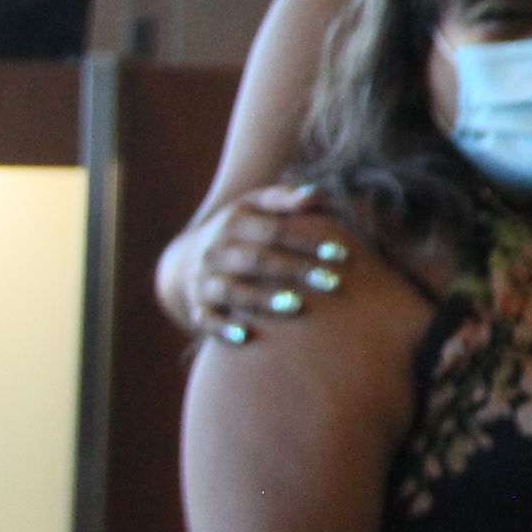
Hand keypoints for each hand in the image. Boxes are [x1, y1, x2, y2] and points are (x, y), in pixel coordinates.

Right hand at [164, 185, 361, 342]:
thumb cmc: (241, 229)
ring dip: (263, 299)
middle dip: (295, 270)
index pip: (274, 231)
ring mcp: (204, 280)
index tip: (342, 253)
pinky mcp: (198, 306)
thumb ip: (284, 198)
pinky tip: (245, 336)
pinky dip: (222, 328)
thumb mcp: (255, 205)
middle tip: (333, 283)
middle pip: (257, 260)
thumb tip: (316, 195)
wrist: (189, 257)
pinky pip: (206, 319)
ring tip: (297, 306)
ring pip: (233, 291)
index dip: (307, 241)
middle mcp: (216, 252)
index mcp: (234, 223)